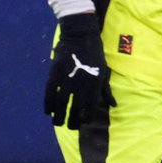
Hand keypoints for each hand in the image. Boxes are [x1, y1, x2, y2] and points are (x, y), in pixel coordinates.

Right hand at [44, 13, 115, 128]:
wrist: (80, 35)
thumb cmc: (95, 54)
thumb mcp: (104, 72)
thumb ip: (106, 90)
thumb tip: (113, 105)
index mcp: (95, 85)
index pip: (91, 108)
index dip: (87, 119)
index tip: (83, 124)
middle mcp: (81, 85)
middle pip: (75, 109)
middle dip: (72, 121)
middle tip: (70, 127)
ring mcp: (67, 79)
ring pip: (61, 103)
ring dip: (58, 116)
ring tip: (57, 122)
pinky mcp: (54, 73)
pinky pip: (49, 92)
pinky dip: (47, 103)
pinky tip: (48, 111)